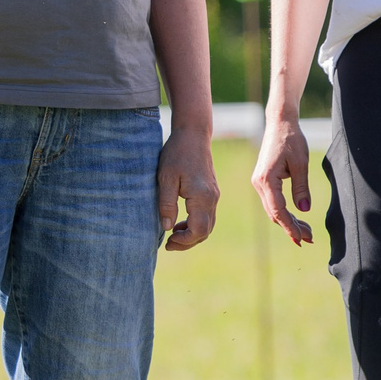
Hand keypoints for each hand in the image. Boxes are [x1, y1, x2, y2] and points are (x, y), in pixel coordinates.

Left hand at [158, 127, 219, 250]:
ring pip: (208, 225)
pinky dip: (196, 225)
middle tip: (168, 244)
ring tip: (173, 235)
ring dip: (192, 234)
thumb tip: (167, 228)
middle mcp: (212, 198)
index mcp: (202, 196)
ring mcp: (214, 195)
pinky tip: (180, 222)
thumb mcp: (166, 178)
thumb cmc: (176, 154)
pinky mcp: (212, 192)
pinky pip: (208, 216)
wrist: (193, 134)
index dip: (184, 241)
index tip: (167, 242)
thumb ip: (166, 204)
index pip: (198, 230)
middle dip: (188, 242)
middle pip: (206, 231)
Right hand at [251, 110, 313, 244]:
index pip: (278, 210)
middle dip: (291, 228)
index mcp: (266, 180)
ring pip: (274, 209)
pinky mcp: (264, 181)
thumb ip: (301, 187)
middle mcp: (259, 184)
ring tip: (307, 232)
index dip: (290, 227)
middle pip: (275, 213)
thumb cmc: (291, 139)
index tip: (301, 239)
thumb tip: (303, 210)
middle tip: (310, 239)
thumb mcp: (301, 163)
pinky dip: (285, 212)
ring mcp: (259, 183)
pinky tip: (298, 219)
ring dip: (289, 221)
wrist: (280, 123)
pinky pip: (274, 202)